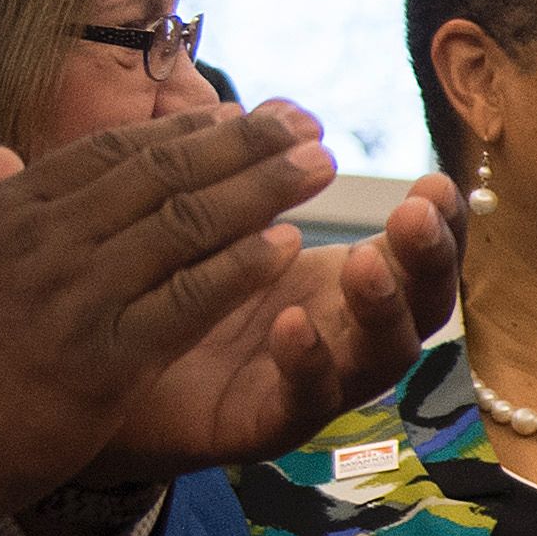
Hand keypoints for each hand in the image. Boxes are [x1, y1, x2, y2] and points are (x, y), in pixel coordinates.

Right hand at [0, 104, 375, 529]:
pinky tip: (285, 245)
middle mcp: (46, 241)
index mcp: (5, 212)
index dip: (183, 130)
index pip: (110, 153)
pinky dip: (237, 269)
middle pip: (161, 174)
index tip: (238, 115)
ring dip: (260, 190)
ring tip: (321, 167)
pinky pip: (184, 303)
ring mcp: (76, 298)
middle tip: (305, 122)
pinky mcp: (102, 360)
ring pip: (184, 226)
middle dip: (242, 144)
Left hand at [83, 165, 463, 484]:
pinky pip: (303, 401)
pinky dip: (307, 363)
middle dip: (429, 259)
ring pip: (379, 357)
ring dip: (380, 307)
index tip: (437, 182)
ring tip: (365, 261)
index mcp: (341, 286)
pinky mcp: (264, 424)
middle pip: (421, 306)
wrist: (97, 382)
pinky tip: (292, 321)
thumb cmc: (167, 297)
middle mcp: (344, 334)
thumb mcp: (217, 229)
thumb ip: (257, 183)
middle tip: (417, 213)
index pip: (415, 255)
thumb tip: (284, 112)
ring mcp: (313, 383)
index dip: (439, 223)